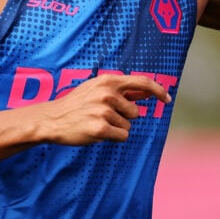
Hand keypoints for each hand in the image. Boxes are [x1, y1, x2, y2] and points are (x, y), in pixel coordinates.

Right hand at [37, 74, 171, 145]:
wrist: (52, 119)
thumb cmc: (78, 104)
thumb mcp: (98, 89)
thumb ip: (122, 90)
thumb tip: (146, 93)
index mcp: (109, 81)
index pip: (143, 82)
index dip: (158, 91)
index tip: (167, 99)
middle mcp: (108, 94)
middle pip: (136, 113)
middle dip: (124, 118)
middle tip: (103, 116)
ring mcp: (104, 111)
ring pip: (128, 126)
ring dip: (116, 128)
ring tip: (97, 123)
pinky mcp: (100, 128)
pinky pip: (122, 136)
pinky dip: (113, 137)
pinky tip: (97, 132)